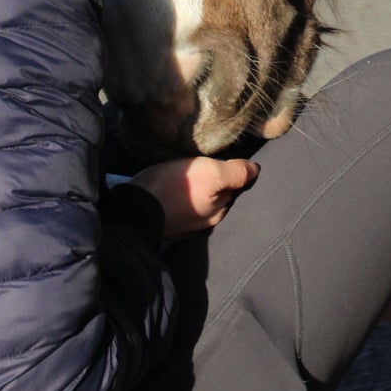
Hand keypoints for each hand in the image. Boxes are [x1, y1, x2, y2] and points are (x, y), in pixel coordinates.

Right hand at [129, 156, 259, 238]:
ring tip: (185, 179)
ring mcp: (185, 228)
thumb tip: (256, 170)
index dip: (227, 173)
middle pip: (216, 198)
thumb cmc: (174, 187)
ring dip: (196, 194)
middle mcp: (206, 224)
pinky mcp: (167, 227)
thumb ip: (234, 172)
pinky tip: (173, 194)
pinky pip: (181, 210)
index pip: (232, 188)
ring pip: (198, 204)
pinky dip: (180, 202)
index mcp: (219, 211)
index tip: (217, 163)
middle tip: (200, 169)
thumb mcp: (209, 172)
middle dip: (213, 186)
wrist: (134, 210)